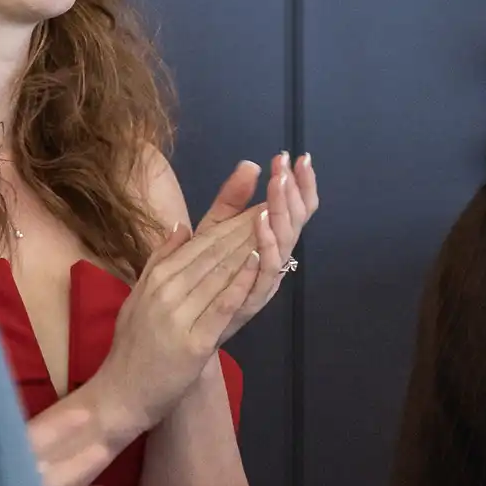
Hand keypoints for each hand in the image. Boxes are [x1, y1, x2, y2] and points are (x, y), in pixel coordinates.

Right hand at [86, 212, 265, 438]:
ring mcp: (179, 315)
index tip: (255, 203)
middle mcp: (166, 291)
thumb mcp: (138, 297)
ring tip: (274, 221)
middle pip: (213, 252)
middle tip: (273, 203)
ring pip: (219, 273)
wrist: (119, 396)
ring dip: (248, 245)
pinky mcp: (193, 342)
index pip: (199, 243)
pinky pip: (221, 306)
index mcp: (155, 278)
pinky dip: (240, 282)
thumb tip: (180, 226)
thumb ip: (159, 262)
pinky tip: (258, 261)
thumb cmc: (131, 350)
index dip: (230, 221)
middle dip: (244, 227)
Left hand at [194, 153, 318, 344]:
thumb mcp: (213, 230)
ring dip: (281, 214)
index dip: (302, 184)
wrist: (183, 329)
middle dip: (293, 192)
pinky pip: (265, 274)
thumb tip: (250, 164)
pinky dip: (267, 249)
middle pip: (295, 223)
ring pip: (284, 245)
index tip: (300, 157)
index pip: (295, 209)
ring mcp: (264, 282)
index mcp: (268, 242)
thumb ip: (231, 199)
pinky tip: (262, 225)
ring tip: (277, 185)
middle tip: (285, 167)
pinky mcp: (250, 301)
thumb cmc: (200, 279)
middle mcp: (273, 261)